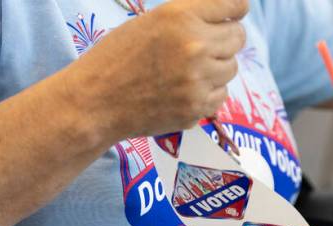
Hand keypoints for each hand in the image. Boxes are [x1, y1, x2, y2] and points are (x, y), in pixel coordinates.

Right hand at [72, 0, 247, 138]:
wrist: (95, 102)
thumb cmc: (117, 58)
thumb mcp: (150, 22)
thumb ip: (188, 17)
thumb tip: (228, 16)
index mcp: (180, 16)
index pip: (234, 6)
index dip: (236, 10)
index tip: (236, 13)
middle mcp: (194, 46)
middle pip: (237, 37)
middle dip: (227, 39)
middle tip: (207, 46)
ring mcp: (197, 80)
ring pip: (231, 68)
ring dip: (217, 67)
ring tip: (189, 69)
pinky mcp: (196, 108)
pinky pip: (221, 95)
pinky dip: (209, 92)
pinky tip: (186, 89)